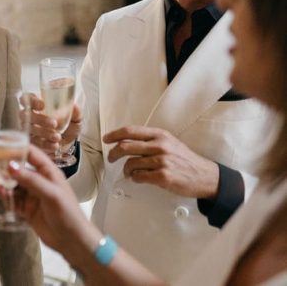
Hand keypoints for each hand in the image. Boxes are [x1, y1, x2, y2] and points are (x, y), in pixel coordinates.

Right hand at [0, 146, 99, 262]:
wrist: (72, 241)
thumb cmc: (68, 214)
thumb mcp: (51, 194)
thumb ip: (30, 180)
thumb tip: (11, 166)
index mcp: (48, 172)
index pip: (31, 154)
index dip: (17, 147)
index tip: (1, 144)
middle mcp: (39, 181)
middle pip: (19, 169)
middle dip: (5, 168)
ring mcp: (32, 195)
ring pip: (13, 185)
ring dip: (3, 183)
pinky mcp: (26, 209)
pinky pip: (12, 199)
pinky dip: (5, 196)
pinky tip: (1, 195)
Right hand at [29, 93, 81, 155]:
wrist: (68, 145)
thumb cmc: (68, 126)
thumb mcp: (75, 118)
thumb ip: (75, 111)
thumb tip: (74, 106)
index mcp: (39, 105)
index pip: (27, 98)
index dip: (32, 101)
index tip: (42, 105)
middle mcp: (30, 116)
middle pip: (25, 114)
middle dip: (39, 119)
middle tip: (54, 124)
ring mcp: (28, 129)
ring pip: (29, 129)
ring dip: (43, 133)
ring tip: (57, 137)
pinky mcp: (30, 142)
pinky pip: (33, 142)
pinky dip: (44, 144)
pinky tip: (54, 145)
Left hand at [103, 125, 218, 198]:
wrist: (205, 176)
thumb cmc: (184, 159)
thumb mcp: (169, 142)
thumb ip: (149, 140)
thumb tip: (125, 142)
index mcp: (160, 135)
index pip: (130, 131)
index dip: (114, 135)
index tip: (106, 140)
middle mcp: (160, 146)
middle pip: (125, 147)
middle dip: (113, 154)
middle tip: (111, 159)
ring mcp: (162, 161)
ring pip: (130, 164)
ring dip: (126, 170)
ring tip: (131, 173)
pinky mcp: (163, 176)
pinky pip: (139, 177)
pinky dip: (135, 178)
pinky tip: (139, 179)